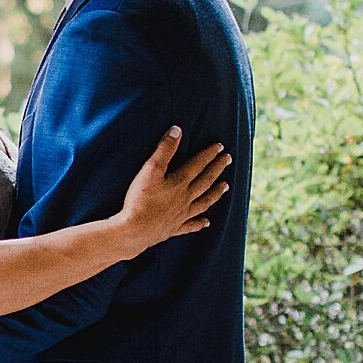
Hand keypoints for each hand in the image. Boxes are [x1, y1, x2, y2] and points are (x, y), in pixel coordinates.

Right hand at [117, 128, 231, 254]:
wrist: (134, 231)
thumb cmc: (140, 200)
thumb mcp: (150, 170)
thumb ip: (164, 149)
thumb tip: (177, 130)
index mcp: (180, 183)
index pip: (198, 165)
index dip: (209, 154)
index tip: (220, 147)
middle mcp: (185, 198)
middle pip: (205, 181)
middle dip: (217, 169)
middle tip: (228, 160)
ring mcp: (181, 215)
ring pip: (204, 202)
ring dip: (215, 193)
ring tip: (225, 186)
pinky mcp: (174, 228)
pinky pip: (191, 225)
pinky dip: (200, 223)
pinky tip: (206, 222)